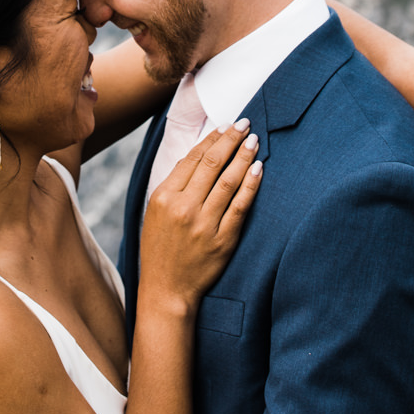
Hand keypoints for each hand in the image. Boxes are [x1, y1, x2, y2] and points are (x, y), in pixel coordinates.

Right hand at [140, 121, 263, 307]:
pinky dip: (251, 184)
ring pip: (228, 181)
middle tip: (245, 124)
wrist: (166, 289)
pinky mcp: (223, 240)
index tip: (225, 126)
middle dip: (230, 139)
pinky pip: (241, 206)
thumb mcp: (155, 212)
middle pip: (212, 164)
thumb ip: (174, 185)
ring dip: (243, 156)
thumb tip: (199, 154)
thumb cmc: (160, 248)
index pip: (192, 158)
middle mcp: (183, 208)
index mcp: (164, 197)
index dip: (211, 139)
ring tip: (254, 141)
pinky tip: (258, 169)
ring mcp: (204, 224)